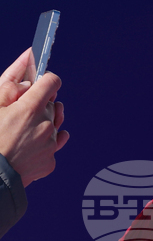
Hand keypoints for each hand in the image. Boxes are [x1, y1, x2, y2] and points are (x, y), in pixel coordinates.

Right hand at [0, 49, 68, 185]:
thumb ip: (9, 90)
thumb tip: (27, 82)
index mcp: (30, 109)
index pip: (51, 82)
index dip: (46, 79)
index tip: (43, 81)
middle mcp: (45, 125)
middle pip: (53, 105)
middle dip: (41, 104)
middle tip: (25, 110)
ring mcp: (50, 144)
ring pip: (55, 125)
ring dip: (45, 122)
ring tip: (27, 127)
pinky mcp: (50, 160)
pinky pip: (54, 144)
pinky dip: (46, 142)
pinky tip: (34, 142)